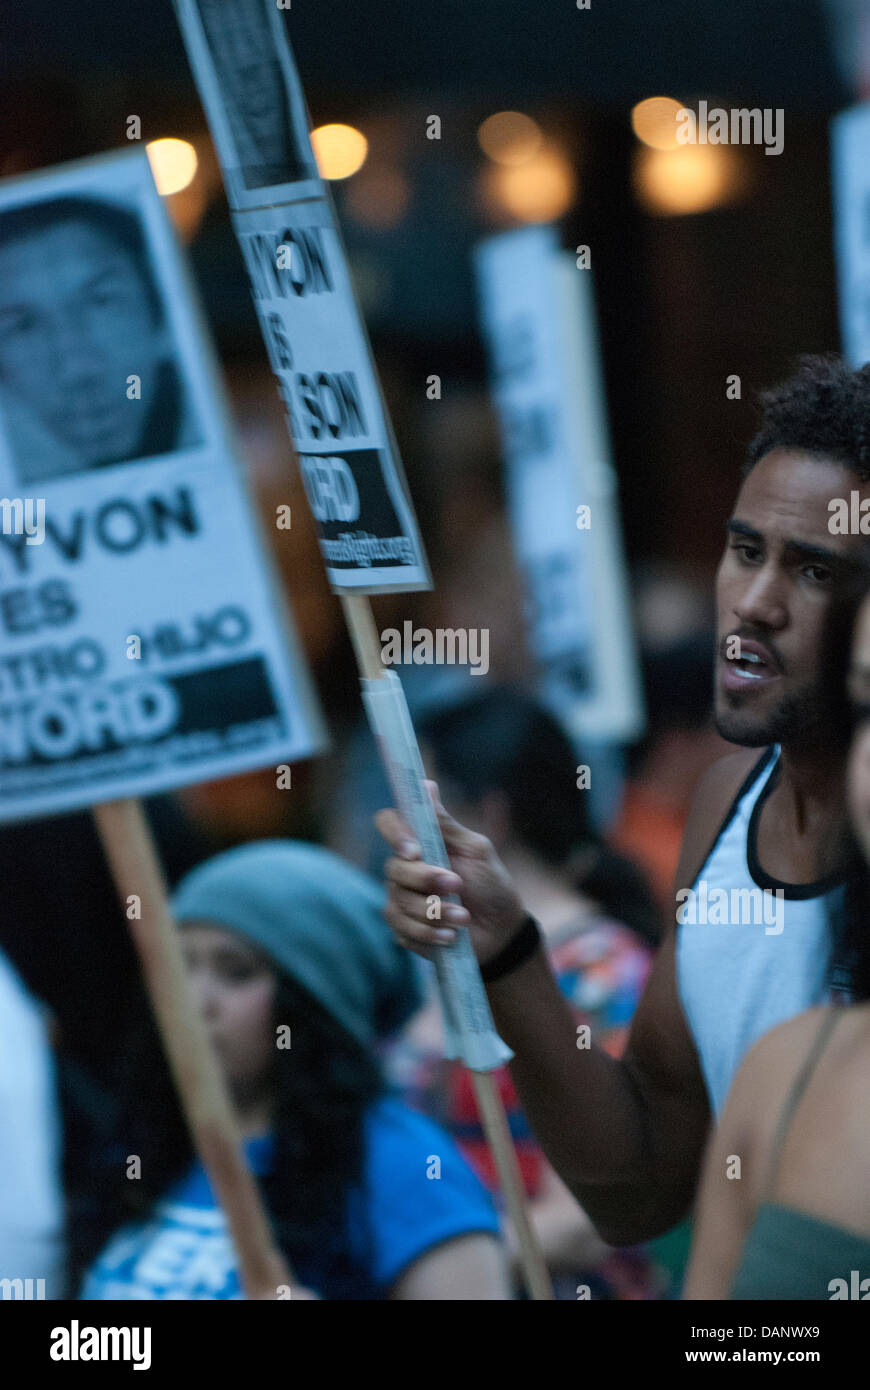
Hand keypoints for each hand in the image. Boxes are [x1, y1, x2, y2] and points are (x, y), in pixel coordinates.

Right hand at [375, 781, 525, 968]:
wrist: (501, 930)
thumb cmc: (491, 884)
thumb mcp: (475, 850)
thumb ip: (446, 824)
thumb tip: (426, 785)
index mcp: (421, 842)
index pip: (389, 823)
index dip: (395, 833)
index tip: (414, 850)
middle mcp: (405, 868)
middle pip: (393, 868)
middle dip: (426, 880)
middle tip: (457, 885)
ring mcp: (401, 899)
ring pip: (398, 901)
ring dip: (435, 911)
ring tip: (463, 917)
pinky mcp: (403, 928)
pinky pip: (403, 928)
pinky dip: (430, 933)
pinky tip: (451, 936)